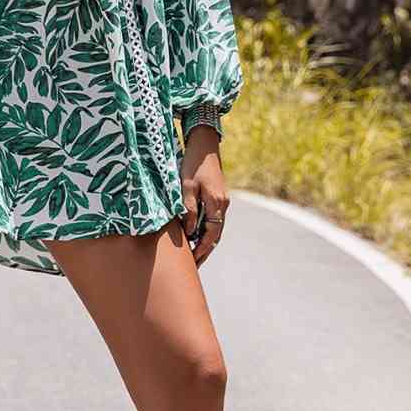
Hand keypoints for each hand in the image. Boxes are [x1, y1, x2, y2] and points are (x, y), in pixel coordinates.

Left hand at [179, 124, 228, 267]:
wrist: (204, 144)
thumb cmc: (192, 164)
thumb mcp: (186, 187)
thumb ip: (189, 210)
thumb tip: (190, 233)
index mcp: (217, 203)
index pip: (211, 235)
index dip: (202, 250)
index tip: (193, 263)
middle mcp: (223, 204)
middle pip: (216, 235)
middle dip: (205, 251)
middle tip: (194, 266)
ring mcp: (223, 200)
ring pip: (216, 228)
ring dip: (206, 242)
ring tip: (194, 255)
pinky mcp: (219, 196)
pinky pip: (214, 219)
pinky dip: (206, 230)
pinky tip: (196, 235)